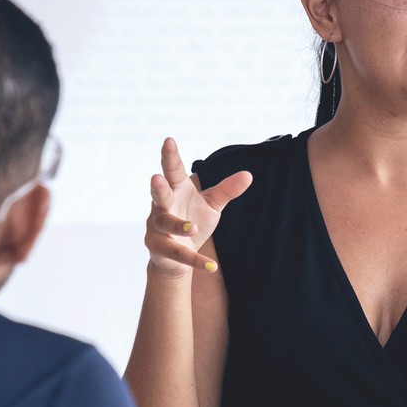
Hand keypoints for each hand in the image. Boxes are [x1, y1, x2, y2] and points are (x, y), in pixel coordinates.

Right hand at [144, 137, 251, 276]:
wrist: (177, 255)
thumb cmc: (192, 219)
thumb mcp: (211, 204)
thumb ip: (226, 191)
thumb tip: (249, 175)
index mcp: (175, 189)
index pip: (173, 170)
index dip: (170, 156)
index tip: (169, 140)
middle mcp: (161, 206)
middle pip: (159, 194)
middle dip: (158, 186)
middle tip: (156, 177)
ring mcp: (156, 227)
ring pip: (165, 224)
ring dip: (178, 225)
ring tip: (193, 228)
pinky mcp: (158, 248)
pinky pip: (178, 253)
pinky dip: (195, 260)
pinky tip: (211, 266)